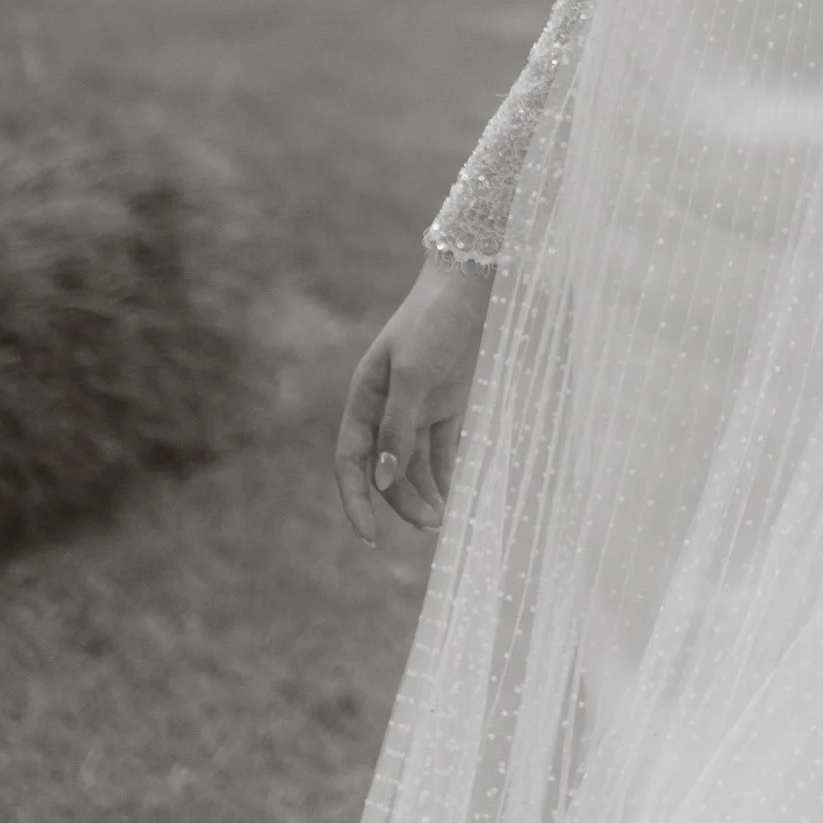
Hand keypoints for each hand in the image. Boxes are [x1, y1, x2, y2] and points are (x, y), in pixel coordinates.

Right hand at [333, 256, 491, 545]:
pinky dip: (447, 476)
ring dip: (426, 495)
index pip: (351, 463)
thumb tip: (385, 480)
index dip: (357, 501)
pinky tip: (457, 498)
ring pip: (415, 467)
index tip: (370, 538)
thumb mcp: (413, 372)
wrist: (471, 284)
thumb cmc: (434, 321)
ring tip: (446, 521)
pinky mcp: (449, 406)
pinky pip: (443, 451)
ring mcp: (419, 408)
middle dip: (403, 503)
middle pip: (387, 471)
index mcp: (365, 400)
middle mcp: (387, 410)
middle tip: (432, 526)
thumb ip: (398, 426)